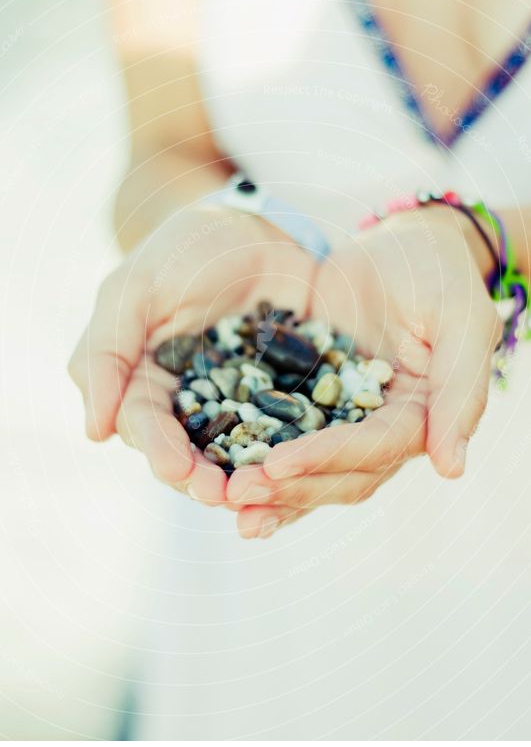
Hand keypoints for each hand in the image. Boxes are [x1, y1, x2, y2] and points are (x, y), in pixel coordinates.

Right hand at [68, 203, 314, 504]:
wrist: (257, 224)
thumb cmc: (186, 249)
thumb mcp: (136, 289)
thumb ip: (107, 352)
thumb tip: (94, 432)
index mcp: (146, 379)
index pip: (145, 425)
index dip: (159, 450)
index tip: (175, 469)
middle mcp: (191, 399)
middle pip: (190, 451)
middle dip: (203, 478)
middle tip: (223, 495)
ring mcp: (240, 400)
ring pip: (238, 451)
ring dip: (246, 476)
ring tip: (262, 492)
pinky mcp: (286, 395)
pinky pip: (287, 430)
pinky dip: (291, 453)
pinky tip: (303, 468)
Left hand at [227, 204, 502, 537]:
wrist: (398, 247)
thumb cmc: (438, 275)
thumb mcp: (459, 320)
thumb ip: (459, 390)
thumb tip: (452, 469)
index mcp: (419, 418)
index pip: (374, 449)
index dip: (327, 458)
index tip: (278, 464)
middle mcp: (380, 431)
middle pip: (338, 475)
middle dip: (289, 487)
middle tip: (237, 492)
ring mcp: (342, 420)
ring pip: (310, 471)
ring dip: (270, 490)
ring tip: (225, 500)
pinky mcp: (309, 403)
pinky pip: (283, 438)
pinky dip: (258, 462)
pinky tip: (219, 478)